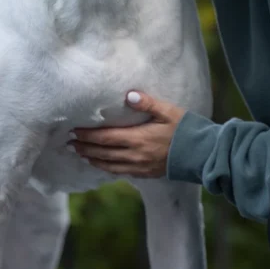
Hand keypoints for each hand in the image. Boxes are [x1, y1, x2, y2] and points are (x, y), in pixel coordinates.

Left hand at [69, 91, 185, 177]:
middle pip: (103, 152)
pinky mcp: (144, 173)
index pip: (105, 137)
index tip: (74, 130)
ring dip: (92, 159)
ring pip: (109, 165)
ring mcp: (139, 166)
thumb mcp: (168, 111)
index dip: (88, 135)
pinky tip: (100, 165)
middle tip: (69, 143)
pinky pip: (119, 172)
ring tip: (79, 154)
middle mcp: (135, 155)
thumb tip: (128, 95)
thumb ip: (148, 103)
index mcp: (138, 138)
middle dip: (85, 147)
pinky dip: (106, 168)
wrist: (200, 155)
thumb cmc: (185, 130)